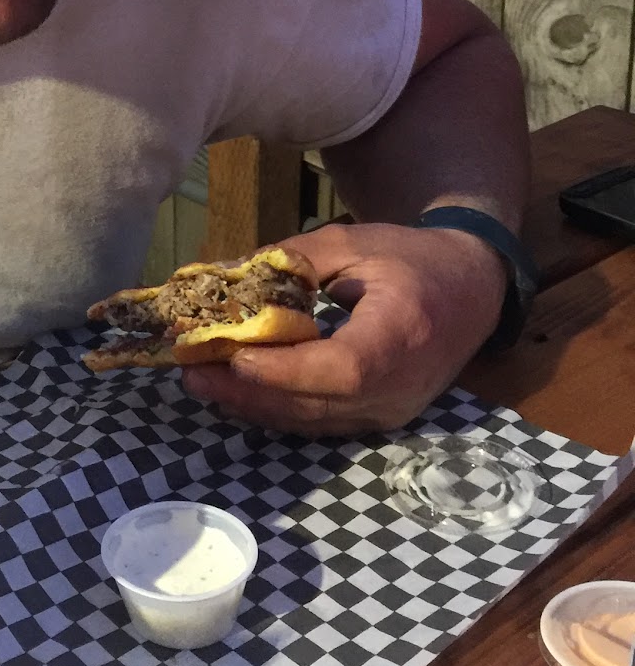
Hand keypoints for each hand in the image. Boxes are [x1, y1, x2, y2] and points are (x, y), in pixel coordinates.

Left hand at [181, 221, 507, 434]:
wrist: (472, 290)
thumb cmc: (412, 258)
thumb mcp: (354, 242)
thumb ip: (295, 260)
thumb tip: (229, 275)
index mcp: (403, 333)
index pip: (344, 368)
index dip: (287, 371)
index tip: (235, 358)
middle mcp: (401, 385)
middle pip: (320, 404)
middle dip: (250, 393)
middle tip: (192, 373)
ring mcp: (392, 410)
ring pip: (315, 421)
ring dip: (254, 407)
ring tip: (201, 384)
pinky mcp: (379, 418)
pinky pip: (322, 422)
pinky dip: (276, 410)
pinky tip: (236, 394)